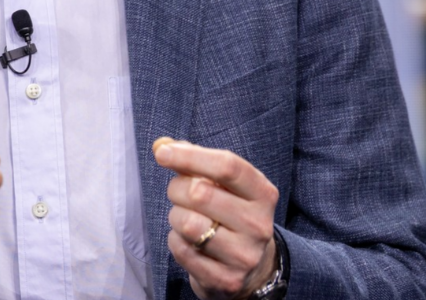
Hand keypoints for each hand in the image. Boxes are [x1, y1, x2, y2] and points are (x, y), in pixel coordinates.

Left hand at [153, 137, 278, 299]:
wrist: (252, 267)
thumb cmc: (229, 213)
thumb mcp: (223, 185)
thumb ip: (194, 161)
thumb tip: (162, 146)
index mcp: (263, 193)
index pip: (227, 166)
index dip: (190, 156)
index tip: (162, 153)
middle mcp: (258, 224)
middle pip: (200, 194)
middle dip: (177, 189)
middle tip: (178, 193)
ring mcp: (244, 255)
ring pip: (188, 225)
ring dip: (176, 217)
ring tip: (186, 218)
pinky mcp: (226, 280)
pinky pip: (182, 250)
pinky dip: (176, 241)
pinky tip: (189, 241)